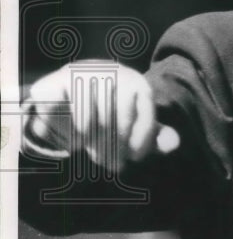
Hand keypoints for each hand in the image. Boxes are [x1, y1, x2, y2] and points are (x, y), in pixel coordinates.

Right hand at [24, 62, 178, 170]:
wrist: (79, 84)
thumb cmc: (115, 110)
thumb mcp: (138, 121)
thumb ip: (155, 135)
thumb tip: (174, 144)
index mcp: (136, 83)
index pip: (143, 113)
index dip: (140, 140)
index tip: (134, 157)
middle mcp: (110, 74)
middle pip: (114, 118)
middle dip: (113, 148)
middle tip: (112, 165)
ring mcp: (80, 76)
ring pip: (86, 120)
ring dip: (90, 143)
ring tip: (94, 152)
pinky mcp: (52, 83)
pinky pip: (56, 112)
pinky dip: (62, 132)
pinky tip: (71, 140)